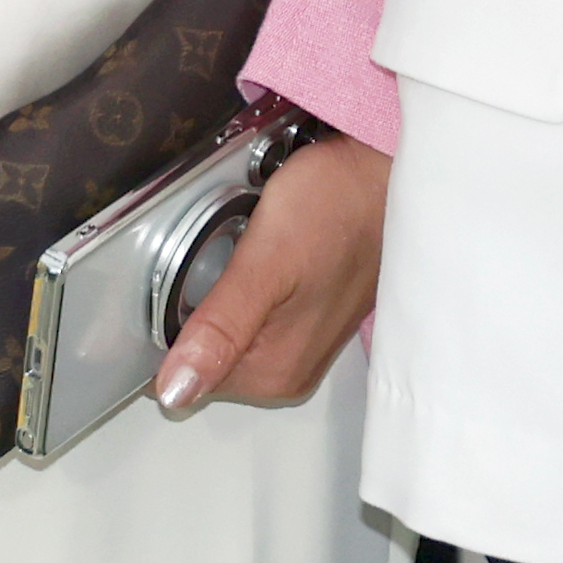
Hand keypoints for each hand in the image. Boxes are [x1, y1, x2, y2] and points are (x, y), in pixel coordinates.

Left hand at [155, 125, 384, 415]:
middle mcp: (292, 372)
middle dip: (204, 305)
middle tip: (238, 254)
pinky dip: (251, 284)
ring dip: (228, 291)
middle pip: (208, 352)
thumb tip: (175, 393)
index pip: (186, 371)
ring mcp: (306, 347)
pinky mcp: (314, 318)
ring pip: (229, 330)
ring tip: (256, 249)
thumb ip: (221, 329)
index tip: (207, 276)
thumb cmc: (338, 204)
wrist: (388, 169)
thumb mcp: (266, 262)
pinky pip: (255, 313)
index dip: (179, 320)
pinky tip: (270, 253)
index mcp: (276, 373)